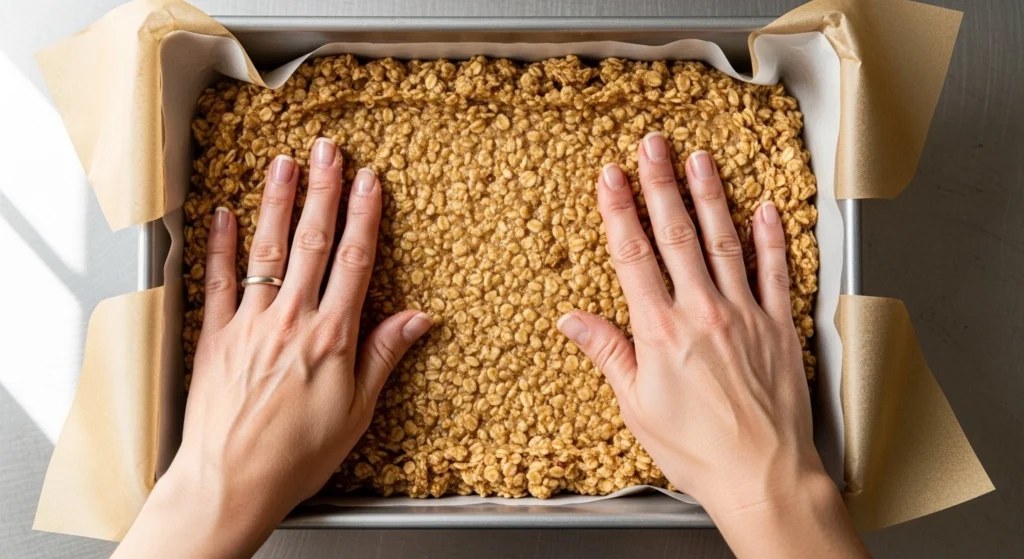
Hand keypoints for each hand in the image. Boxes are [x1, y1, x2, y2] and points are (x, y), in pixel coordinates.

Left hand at [115, 137, 431, 557]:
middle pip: (312, 243)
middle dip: (322, 192)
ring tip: (282, 164)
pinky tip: (224, 214)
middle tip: (327, 151)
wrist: (231, 483)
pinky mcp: (215, 337)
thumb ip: (383, 356)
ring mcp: (249, 324)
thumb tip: (418, 319)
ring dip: (276, 202)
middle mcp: (291, 321)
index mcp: (331, 338)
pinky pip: (218, 282)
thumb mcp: (358, 412)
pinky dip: (220, 245)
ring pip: (266, 250)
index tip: (369, 181)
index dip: (364, 216)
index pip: (354, 262)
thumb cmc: (297, 456)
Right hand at [557, 133, 866, 557]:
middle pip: (677, 235)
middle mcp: (702, 312)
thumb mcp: (636, 406)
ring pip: (725, 241)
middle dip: (660, 185)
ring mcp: (745, 315)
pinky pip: (777, 272)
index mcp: (660, 331)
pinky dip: (771, 237)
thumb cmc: (697, 450)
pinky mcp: (779, 327)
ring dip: (710, 196)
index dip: (618, 210)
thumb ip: (608, 353)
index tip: (609, 176)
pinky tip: (765, 208)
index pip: (633, 255)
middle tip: (652, 146)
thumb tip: (572, 320)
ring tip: (700, 159)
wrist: (762, 476)